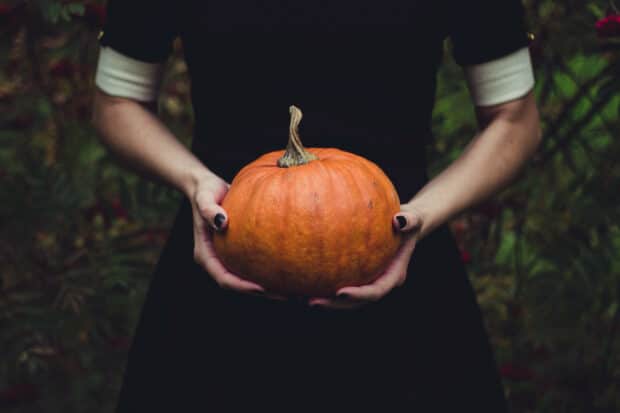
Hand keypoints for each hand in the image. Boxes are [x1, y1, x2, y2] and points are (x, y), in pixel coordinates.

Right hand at [189, 173, 284, 299]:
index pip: (224, 279)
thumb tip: (222, 222)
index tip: (262, 289)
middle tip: (287, 295)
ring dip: (270, 287)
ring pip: (249, 279)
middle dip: (262, 293)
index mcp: (206, 256)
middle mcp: (217, 261)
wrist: (207, 187)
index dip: (242, 287)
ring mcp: (229, 258)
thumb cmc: (205, 191)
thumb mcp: (204, 197)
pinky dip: (272, 270)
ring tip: (296, 289)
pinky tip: (293, 269)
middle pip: (239, 286)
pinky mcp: (240, 252)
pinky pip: (256, 265)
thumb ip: (209, 209)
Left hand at [307, 206, 422, 309]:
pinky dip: (319, 283)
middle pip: (356, 302)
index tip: (340, 293)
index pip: (376, 291)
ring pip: (343, 298)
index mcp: (393, 275)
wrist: (403, 225)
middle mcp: (378, 282)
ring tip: (298, 297)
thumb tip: (399, 221)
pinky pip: (335, 280)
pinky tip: (298, 278)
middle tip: (312, 302)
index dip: (359, 296)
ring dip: (323, 300)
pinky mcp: (354, 274)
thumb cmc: (408, 219)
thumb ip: (410, 220)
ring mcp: (366, 280)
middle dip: (334, 305)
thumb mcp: (414, 217)